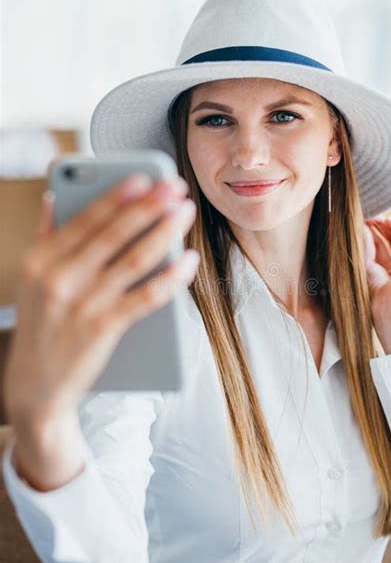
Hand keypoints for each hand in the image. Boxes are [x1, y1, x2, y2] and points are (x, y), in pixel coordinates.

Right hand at [4, 174, 199, 425]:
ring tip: (184, 213)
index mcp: (40, 259)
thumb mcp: (30, 279)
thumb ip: (44, 237)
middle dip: (148, 205)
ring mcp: (83, 304)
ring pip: (134, 259)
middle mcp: (59, 278)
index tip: (143, 177)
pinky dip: (171, 277)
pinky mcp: (104, 328)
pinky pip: (146, 296)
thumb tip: (52, 197)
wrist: (36, 386)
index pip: (85, 218)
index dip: (117, 195)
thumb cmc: (41, 325)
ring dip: (164, 232)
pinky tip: (188, 261)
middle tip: (175, 186)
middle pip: (113, 233)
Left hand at [363, 215, 390, 302]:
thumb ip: (366, 248)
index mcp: (387, 272)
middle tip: (376, 217)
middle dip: (385, 226)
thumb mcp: (367, 269)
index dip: (374, 232)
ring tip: (389, 221)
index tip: (366, 221)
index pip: (381, 246)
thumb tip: (362, 227)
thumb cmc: (379, 296)